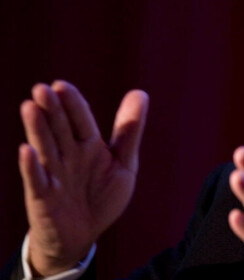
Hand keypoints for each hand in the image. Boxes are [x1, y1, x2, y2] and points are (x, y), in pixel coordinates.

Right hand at [18, 80, 148, 275]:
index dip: (72, 103)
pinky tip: (27, 150)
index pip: (80, 119)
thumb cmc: (102, 195)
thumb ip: (130, 130)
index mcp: (89, 145)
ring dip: (37, 129)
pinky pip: (37, 180)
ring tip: (29, 107)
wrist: (83, 235)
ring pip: (45, 148)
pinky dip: (32, 166)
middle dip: (52, 109)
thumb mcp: (124, 162)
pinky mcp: (43, 197)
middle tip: (41, 89)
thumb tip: (140, 92)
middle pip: (59, 128)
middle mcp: (68, 156)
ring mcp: (54, 175)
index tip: (61, 85)